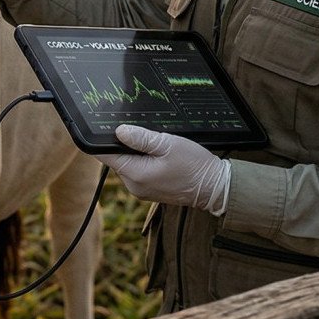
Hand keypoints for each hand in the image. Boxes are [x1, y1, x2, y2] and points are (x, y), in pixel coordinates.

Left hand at [102, 125, 230, 213]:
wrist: (213, 187)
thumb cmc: (193, 165)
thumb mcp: (167, 144)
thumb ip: (141, 138)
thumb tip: (119, 131)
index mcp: (135, 174)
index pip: (106, 156)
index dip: (105, 140)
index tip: (109, 127)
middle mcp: (134, 186)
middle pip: (117, 159)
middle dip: (126, 145)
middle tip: (144, 133)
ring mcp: (141, 190)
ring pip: (129, 165)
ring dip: (137, 153)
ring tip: (156, 146)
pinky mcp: (149, 191)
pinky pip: (139, 172)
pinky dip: (144, 162)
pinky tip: (160, 156)